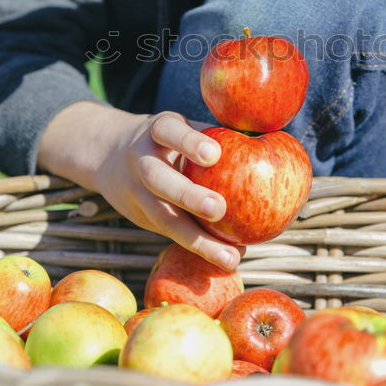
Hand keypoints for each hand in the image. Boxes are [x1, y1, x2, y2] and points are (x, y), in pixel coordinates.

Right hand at [38, 103, 241, 269]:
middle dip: (188, 196)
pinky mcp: (142, 219)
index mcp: (157, 131)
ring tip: (230, 257)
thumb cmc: (169, 138)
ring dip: (197, 240)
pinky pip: (171, 235)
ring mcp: (137, 193)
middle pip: (159, 180)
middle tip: (219, 208)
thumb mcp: (183, 126)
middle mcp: (142, 161)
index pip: (169, 131)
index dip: (189, 143)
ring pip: (163, 219)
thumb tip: (278, 136)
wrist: (108, 155)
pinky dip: (199, 248)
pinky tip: (228, 260)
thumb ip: (218, 132)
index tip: (214, 154)